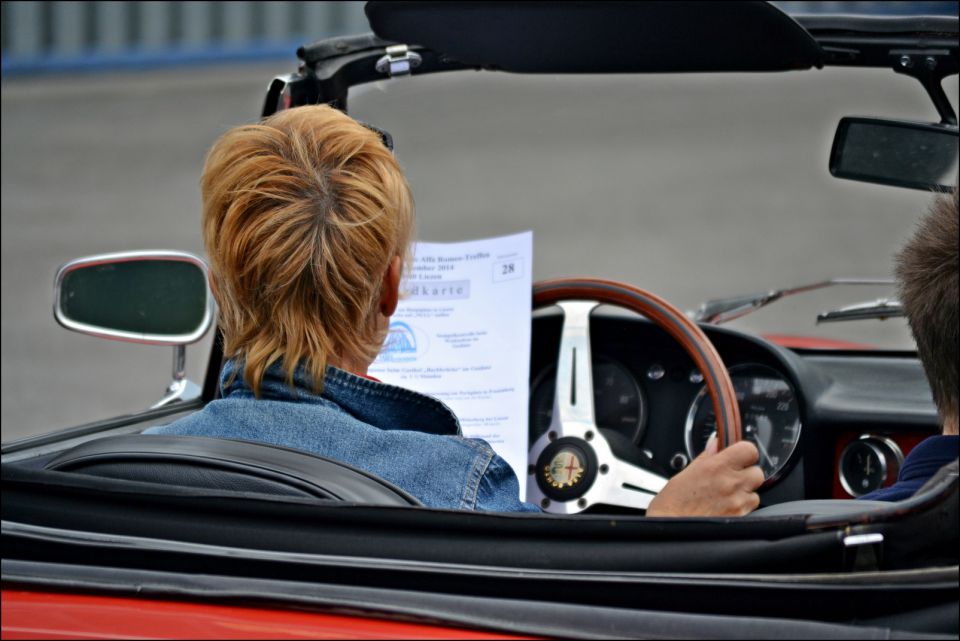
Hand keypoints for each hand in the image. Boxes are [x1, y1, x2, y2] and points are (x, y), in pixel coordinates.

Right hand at [646, 434, 763, 516]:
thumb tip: (716, 443)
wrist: (671, 527)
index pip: (749, 450)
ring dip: (746, 493)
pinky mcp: (740, 517)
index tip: (738, 456)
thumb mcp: (686, 472)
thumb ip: (707, 456)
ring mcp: (737, 502)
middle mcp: (730, 483)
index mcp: (717, 466)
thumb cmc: (673, 502)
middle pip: (757, 472)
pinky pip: (751, 509)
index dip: (744, 453)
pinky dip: (743, 508)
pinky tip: (726, 508)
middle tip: (732, 478)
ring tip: (727, 496)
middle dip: (747, 474)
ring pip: (756, 492)